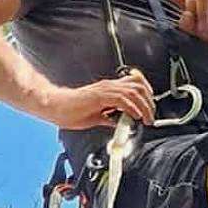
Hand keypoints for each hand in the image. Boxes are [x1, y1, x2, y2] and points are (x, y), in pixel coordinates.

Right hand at [41, 70, 155, 128]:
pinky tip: (135, 116)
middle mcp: (109, 86)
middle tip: (150, 116)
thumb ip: (108, 119)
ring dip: (144, 106)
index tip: (149, 107)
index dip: (146, 92)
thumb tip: (118, 124)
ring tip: (146, 118)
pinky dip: (132, 108)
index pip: (134, 82)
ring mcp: (105, 90)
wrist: (56, 107)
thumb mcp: (96, 117)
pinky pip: (122, 99)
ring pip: (134, 91)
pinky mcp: (100, 97)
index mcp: (109, 89)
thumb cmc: (71, 111)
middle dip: (149, 101)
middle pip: (139, 85)